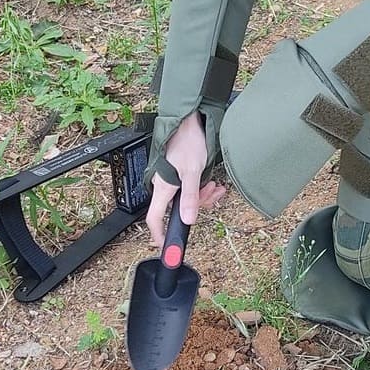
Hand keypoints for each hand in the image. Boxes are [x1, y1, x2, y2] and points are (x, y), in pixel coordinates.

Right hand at [145, 111, 226, 251]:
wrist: (191, 122)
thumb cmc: (188, 141)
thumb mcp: (192, 171)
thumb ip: (191, 196)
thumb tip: (189, 219)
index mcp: (163, 187)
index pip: (154, 218)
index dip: (159, 235)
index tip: (166, 248)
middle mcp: (166, 185)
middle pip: (178, 210)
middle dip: (198, 205)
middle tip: (211, 194)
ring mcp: (174, 180)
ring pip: (189, 199)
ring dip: (204, 195)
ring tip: (215, 186)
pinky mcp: (182, 174)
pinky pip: (192, 189)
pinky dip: (203, 188)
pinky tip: (213, 183)